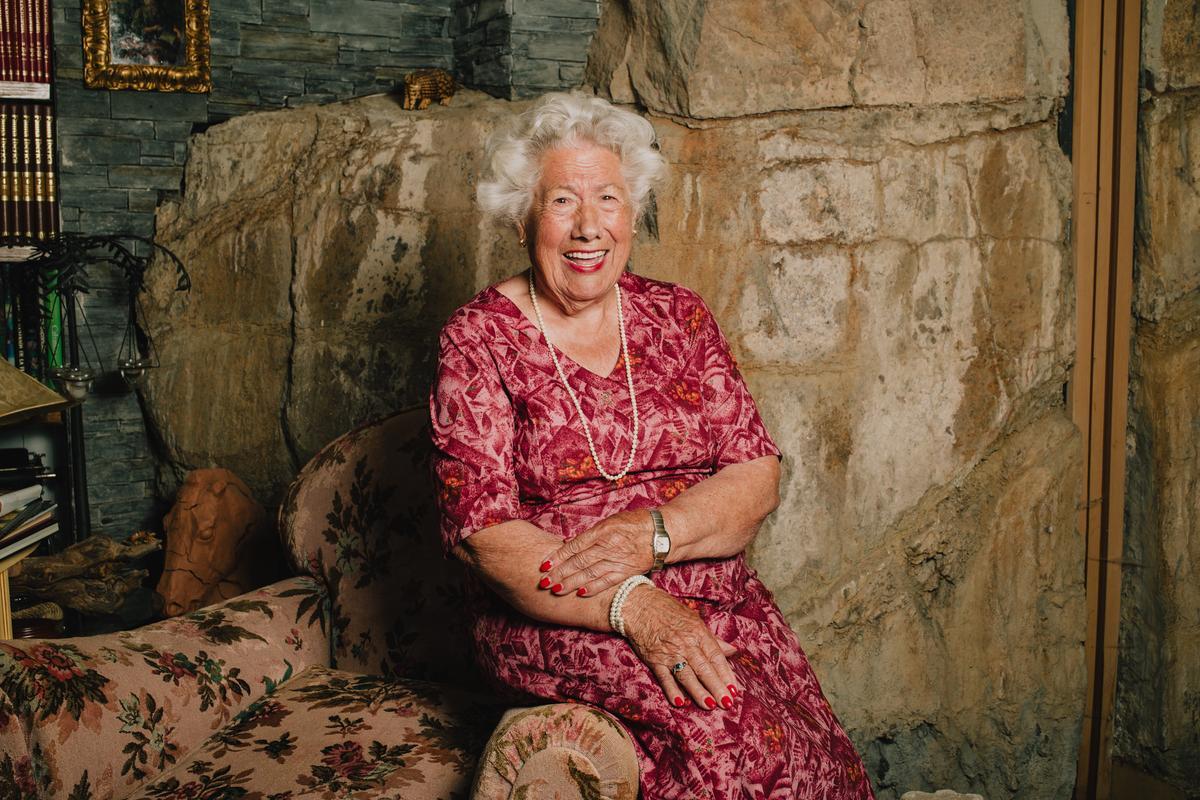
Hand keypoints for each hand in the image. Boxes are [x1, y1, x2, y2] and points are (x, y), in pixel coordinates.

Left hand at [538, 510, 654, 596]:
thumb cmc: (635, 523)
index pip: (575, 545)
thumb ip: (591, 534)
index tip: (544, 564)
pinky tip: (581, 593)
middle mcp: (609, 545)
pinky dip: (594, 587)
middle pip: (579, 561)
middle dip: (559, 572)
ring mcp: (619, 559)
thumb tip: (569, 543)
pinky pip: (608, 581)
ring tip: (556, 589)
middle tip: (544, 581)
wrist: (663, 533)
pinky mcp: (628, 571)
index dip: (558, 556)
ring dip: (571, 582)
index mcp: (603, 530)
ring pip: (590, 573)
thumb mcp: (611, 521)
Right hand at [620, 585, 740, 710]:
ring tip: (709, 706)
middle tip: (727, 703)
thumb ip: (713, 639)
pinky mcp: (654, 659)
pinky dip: (672, 690)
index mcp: (699, 633)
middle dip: (716, 687)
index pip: (716, 657)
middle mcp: (686, 643)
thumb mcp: (694, 620)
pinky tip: (680, 702)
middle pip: (704, 669)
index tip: (734, 690)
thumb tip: (732, 651)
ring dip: (698, 692)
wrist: (640, 605)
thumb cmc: (669, 611)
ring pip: (687, 675)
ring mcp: (670, 653)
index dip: (726, 674)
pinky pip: (665, 677)